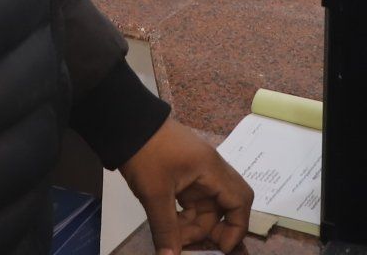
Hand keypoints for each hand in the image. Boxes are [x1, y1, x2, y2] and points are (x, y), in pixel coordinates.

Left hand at [119, 119, 251, 253]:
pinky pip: (193, 201)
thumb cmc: (145, 155)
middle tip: (193, 245)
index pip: (240, 200)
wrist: (126, 124)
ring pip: (206, 207)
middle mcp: (211, 170)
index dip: (237, 227)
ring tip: (172, 237)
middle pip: (226, 205)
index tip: (221, 248)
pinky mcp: (184, 174)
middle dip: (213, 229)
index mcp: (212, 169)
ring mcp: (197, 172)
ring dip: (193, 225)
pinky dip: (185, 216)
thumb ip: (166, 230)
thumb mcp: (155, 194)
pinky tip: (170, 226)